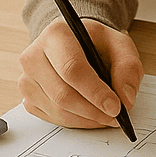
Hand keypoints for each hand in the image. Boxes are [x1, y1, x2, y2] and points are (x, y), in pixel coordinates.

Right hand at [18, 16, 141, 129]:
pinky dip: (75, 121)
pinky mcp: (28, 97)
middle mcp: (34, 56)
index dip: (95, 92)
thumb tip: (125, 99)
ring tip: (106, 116)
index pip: (72, 69)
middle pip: (63, 94)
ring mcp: (27, 79)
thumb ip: (128, 69)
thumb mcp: (121, 46)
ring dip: (86, 119)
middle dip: (93, 111)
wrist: (76, 45)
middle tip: (115, 117)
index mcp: (56, 34)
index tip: (115, 107)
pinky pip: (52, 118)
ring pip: (57, 110)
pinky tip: (89, 113)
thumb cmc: (97, 44)